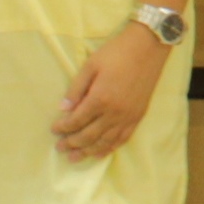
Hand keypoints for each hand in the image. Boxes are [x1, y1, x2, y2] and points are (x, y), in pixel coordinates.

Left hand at [53, 24, 173, 160]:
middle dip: (72, 143)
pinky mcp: (138, 116)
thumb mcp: (91, 65)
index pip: (76, 120)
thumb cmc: (117, 52)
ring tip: (75, 157)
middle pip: (89, 135)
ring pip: (105, 142)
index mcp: (100, 98)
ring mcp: (128, 116)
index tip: (53, 130)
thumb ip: (76, 89)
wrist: (149, 47)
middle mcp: (114, 113)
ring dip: (88, 151)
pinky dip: (110, 148)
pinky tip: (100, 153)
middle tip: (60, 147)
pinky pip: (123, 138)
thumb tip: (63, 109)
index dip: (63, 128)